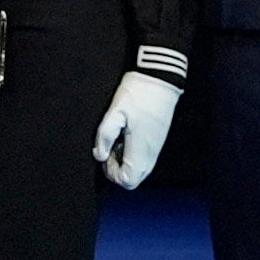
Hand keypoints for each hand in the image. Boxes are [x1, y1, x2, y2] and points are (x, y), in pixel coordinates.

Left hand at [92, 70, 179, 188]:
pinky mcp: (158, 140)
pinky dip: (133, 155)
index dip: (112, 174)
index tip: (105, 155)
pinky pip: (145, 159)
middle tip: (109, 149)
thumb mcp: (115, 112)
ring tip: (118, 140)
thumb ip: (105, 136)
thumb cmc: (138, 94)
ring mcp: (156, 147)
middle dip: (118, 170)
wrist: (160, 78)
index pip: (127, 180)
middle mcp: (151, 153)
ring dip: (125, 162)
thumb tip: (99, 155)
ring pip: (140, 170)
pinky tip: (126, 136)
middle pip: (134, 179)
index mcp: (140, 149)